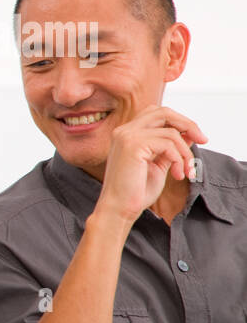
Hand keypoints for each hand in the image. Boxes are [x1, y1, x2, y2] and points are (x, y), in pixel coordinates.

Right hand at [95, 106, 207, 223]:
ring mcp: (127, 137)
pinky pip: (168, 144)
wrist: (119, 209)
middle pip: (164, 112)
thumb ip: (170, 148)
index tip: (196, 138)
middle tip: (203, 141)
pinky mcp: (133, 146)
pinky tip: (178, 175)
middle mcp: (124, 131)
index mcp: (127, 134)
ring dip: (186, 152)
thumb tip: (190, 133)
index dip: (179, 122)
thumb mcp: (158, 164)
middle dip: (188, 125)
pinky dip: (179, 159)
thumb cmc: (135, 191)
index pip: (157, 114)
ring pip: (171, 131)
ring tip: (186, 171)